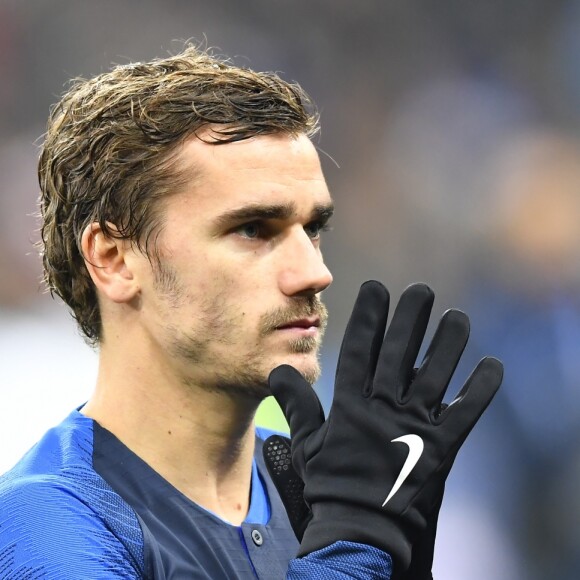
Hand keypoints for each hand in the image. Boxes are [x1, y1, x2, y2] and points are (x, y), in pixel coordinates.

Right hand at [263, 281, 502, 574]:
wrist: (362, 530)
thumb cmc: (331, 484)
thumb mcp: (306, 443)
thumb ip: (296, 403)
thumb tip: (277, 370)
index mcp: (351, 405)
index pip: (359, 350)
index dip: (368, 317)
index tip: (376, 289)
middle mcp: (384, 409)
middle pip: (399, 354)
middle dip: (410, 319)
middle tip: (421, 291)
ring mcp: (415, 428)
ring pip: (435, 376)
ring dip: (447, 345)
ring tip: (457, 317)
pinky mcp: (442, 449)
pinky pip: (465, 414)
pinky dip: (480, 390)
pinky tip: (492, 365)